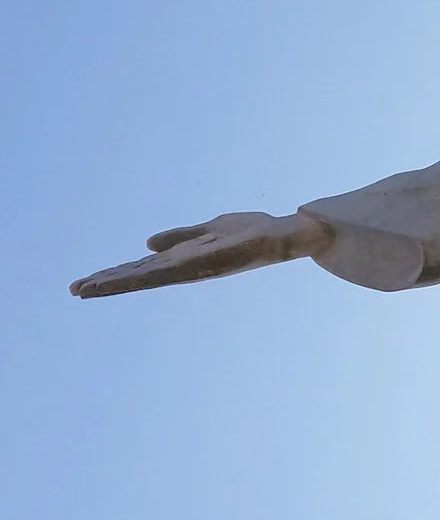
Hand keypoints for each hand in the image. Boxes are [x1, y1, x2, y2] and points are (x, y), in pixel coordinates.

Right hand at [71, 211, 330, 297]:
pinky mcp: (212, 259)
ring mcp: (198, 265)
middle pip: (141, 277)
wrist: (284, 235)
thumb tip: (148, 245)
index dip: (116, 275)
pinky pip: (181, 266)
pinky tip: (136, 269)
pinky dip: (156, 270)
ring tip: (91, 287)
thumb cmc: (251, 232)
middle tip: (75, 290)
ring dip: (122, 281)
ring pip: (152, 276)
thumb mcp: (209, 229)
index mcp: (186, 259)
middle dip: (109, 282)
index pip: (144, 270)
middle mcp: (188, 267)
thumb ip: (181, 237)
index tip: (85, 283)